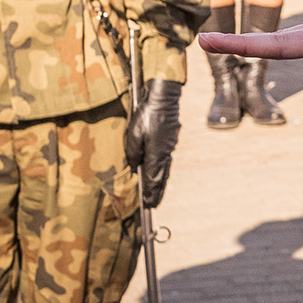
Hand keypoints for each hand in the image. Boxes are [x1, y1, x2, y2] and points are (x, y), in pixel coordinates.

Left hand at [124, 78, 183, 207]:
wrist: (163, 97)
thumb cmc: (146, 115)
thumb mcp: (133, 135)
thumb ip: (133, 153)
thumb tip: (135, 167)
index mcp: (156, 153)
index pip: (153, 178)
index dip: (151, 193)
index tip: (149, 205)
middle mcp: (165, 152)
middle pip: (161, 177)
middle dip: (157, 192)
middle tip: (154, 204)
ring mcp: (169, 146)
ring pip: (165, 168)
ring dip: (161, 182)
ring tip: (157, 192)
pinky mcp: (170, 139)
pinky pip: (166, 159)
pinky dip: (162, 169)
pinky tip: (160, 171)